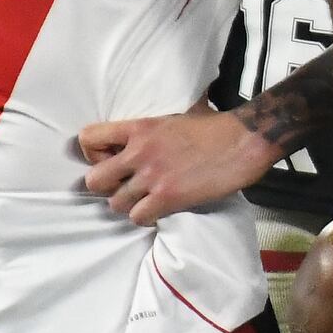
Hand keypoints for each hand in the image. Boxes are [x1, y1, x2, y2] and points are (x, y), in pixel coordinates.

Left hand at [77, 110, 279, 225]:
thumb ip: (152, 125)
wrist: (242, 141)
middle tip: (123, 185)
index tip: (108, 160)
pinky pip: (138, 217)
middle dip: (105, 186)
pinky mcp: (168, 197)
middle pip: (93, 180)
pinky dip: (146, 217)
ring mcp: (152, 176)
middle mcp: (139, 152)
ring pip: (115, 203)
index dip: (93, 154)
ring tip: (145, 199)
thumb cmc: (214, 126)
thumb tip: (145, 129)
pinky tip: (159, 209)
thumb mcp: (174, 114)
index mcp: (139, 127)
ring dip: (128, 204)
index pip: (89, 138)